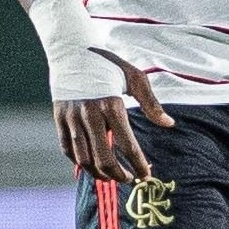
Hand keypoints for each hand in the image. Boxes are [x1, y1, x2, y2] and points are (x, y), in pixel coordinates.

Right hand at [55, 57, 173, 182]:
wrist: (71, 49)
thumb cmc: (108, 63)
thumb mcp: (134, 77)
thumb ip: (152, 104)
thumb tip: (169, 124)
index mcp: (111, 104)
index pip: (127, 145)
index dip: (138, 164)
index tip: (146, 175)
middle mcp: (90, 114)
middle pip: (104, 158)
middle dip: (118, 175)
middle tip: (129, 178)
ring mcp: (71, 117)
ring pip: (83, 158)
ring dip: (98, 173)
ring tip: (111, 176)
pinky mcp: (59, 118)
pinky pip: (67, 149)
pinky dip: (79, 161)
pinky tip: (91, 163)